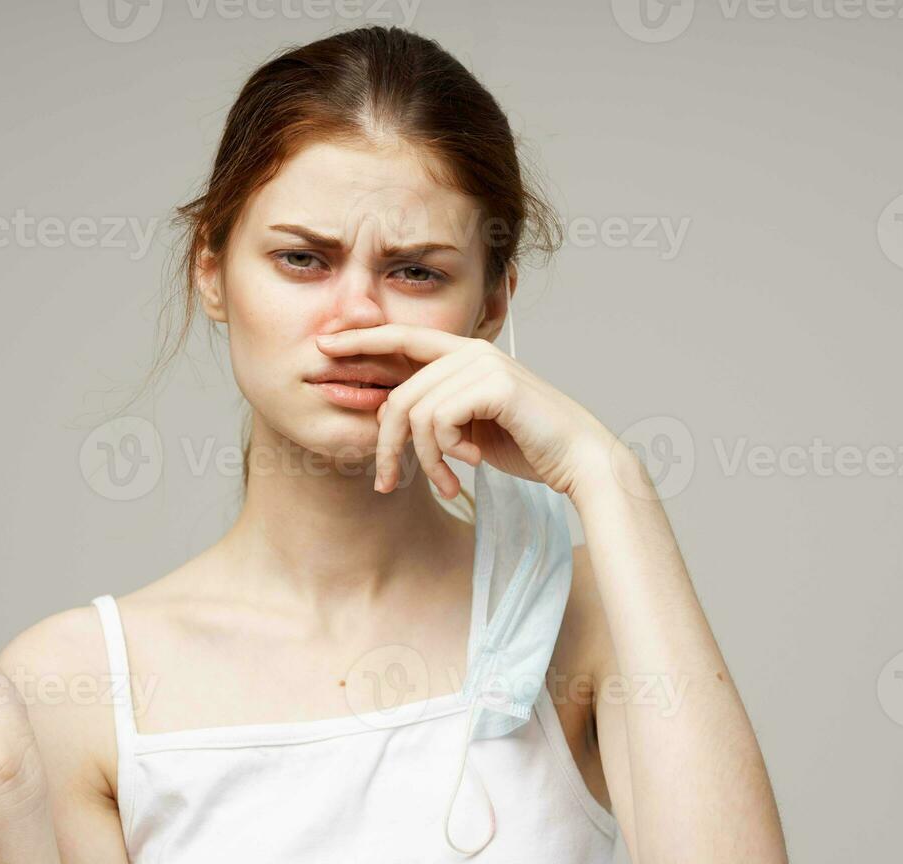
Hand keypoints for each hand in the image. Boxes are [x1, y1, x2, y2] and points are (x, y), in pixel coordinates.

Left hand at [316, 325, 613, 498]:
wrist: (578, 460)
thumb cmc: (527, 446)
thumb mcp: (471, 428)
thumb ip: (437, 414)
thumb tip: (391, 416)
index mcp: (465, 355)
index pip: (402, 340)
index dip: (361, 342)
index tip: (324, 348)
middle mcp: (472, 352)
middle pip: (400, 394)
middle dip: (386, 445)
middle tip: (387, 483)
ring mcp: (484, 366)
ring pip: (416, 413)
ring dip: (423, 460)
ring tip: (445, 482)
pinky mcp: (495, 386)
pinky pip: (438, 421)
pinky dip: (445, 454)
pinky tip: (467, 467)